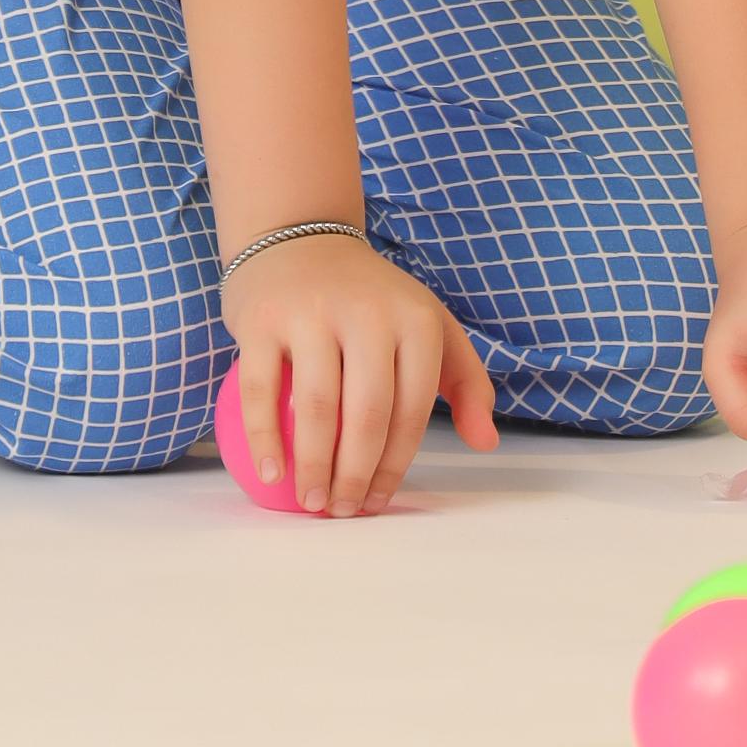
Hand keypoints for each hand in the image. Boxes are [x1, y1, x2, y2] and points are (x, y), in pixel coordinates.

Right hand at [222, 232, 497, 514]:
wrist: (298, 237)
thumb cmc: (370, 298)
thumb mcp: (429, 323)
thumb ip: (465, 381)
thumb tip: (486, 441)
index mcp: (415, 319)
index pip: (411, 410)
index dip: (394, 465)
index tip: (377, 501)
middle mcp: (367, 313)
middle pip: (366, 415)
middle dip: (355, 475)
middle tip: (341, 509)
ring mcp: (312, 313)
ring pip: (316, 406)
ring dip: (314, 465)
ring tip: (311, 500)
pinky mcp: (263, 318)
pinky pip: (260, 388)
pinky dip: (264, 437)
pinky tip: (271, 472)